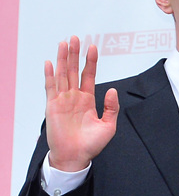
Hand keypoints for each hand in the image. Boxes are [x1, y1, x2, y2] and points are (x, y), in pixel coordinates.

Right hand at [44, 36, 118, 171]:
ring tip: (64, 43)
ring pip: (62, 75)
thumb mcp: (108, 126)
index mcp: (87, 100)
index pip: (89, 76)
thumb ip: (111, 108)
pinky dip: (50, 75)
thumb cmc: (91, 145)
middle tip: (75, 38)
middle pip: (74, 71)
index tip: (92, 47)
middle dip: (75, 54)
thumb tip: (112, 90)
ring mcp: (62, 100)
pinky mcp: (52, 107)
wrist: (76, 157)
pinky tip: (50, 63)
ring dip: (63, 59)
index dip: (90, 61)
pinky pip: (50, 88)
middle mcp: (74, 97)